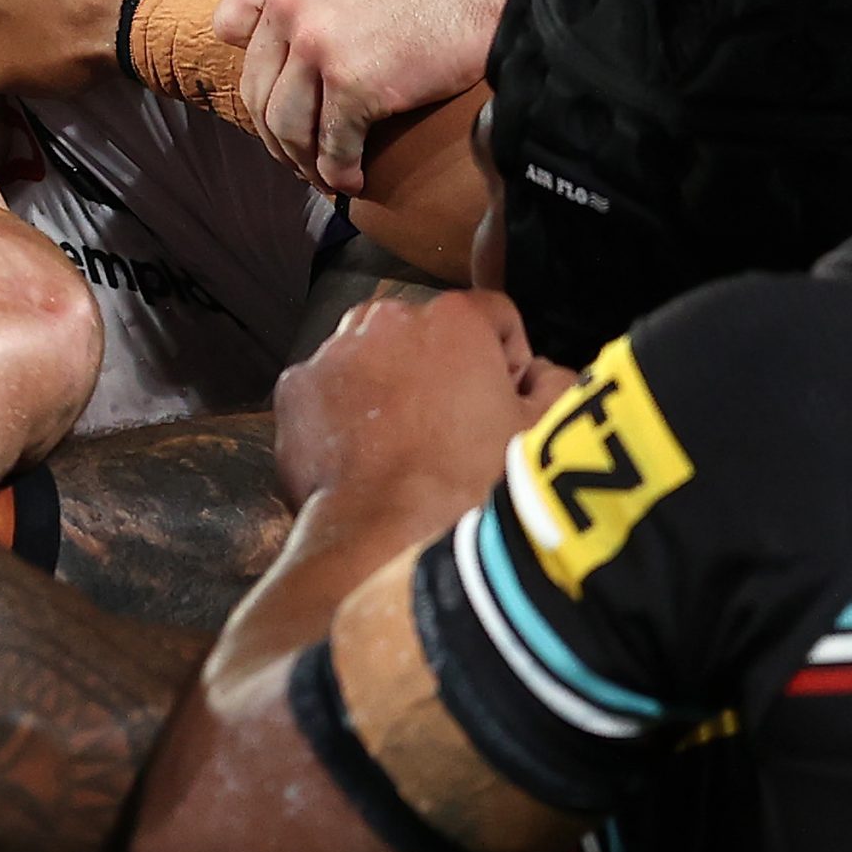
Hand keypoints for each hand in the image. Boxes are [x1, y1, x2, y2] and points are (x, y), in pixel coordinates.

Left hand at [211, 0, 595, 192]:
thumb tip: (296, 15)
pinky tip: (349, 179)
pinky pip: (333, 145)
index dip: (251, 64)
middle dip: (273, 128)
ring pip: (286, 123)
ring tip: (320, 171)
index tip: (270, 89)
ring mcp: (319, 44)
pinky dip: (337, 170)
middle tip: (293, 149)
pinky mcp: (356, 85)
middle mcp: (289, 1)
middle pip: (256, 85)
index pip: (230, 25)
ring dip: (300, 157)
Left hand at [273, 290, 552, 508]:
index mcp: (454, 317)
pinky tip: (364, 452)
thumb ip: (555, 385)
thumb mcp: (538, 433)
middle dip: (443, 366)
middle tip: (453, 424)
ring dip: (391, 380)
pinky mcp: (296, 387)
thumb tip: (543, 374)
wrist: (387, 536)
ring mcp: (334, 349)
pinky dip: (344, 410)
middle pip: (428, 331)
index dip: (508, 359)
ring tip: (405, 439)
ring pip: (373, 352)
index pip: (495, 316)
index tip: (505, 398)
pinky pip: (330, 386)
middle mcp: (388, 318)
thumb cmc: (471, 483)